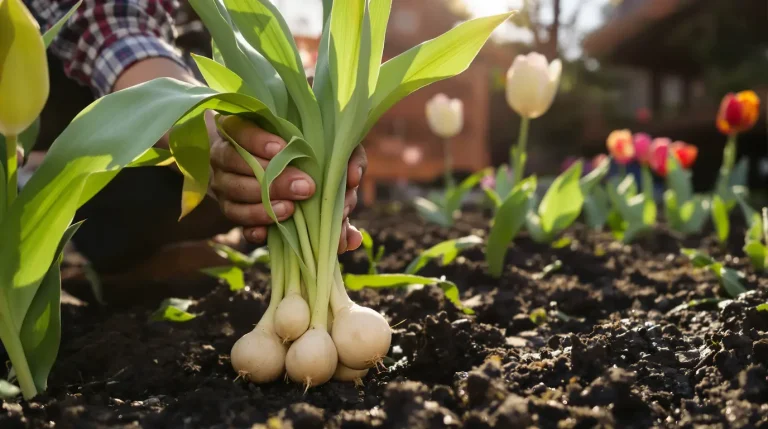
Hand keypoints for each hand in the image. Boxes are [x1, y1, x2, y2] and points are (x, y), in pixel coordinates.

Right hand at [210, 116, 365, 253]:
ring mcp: (227, 187)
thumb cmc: (304, 148)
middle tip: (305, 188)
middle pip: (237, 167)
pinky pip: (238, 224)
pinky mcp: (234, 212)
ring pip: (234, 198)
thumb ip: (342, 153)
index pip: (238, 129)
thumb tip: (354, 178)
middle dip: (273, 179)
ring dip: (263, 207)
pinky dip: (254, 229)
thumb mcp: (324, 142)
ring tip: (290, 210)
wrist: (279, 167)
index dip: (256, 139)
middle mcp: (226, 157)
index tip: (282, 148)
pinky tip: (269, 233)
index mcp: (241, 130)